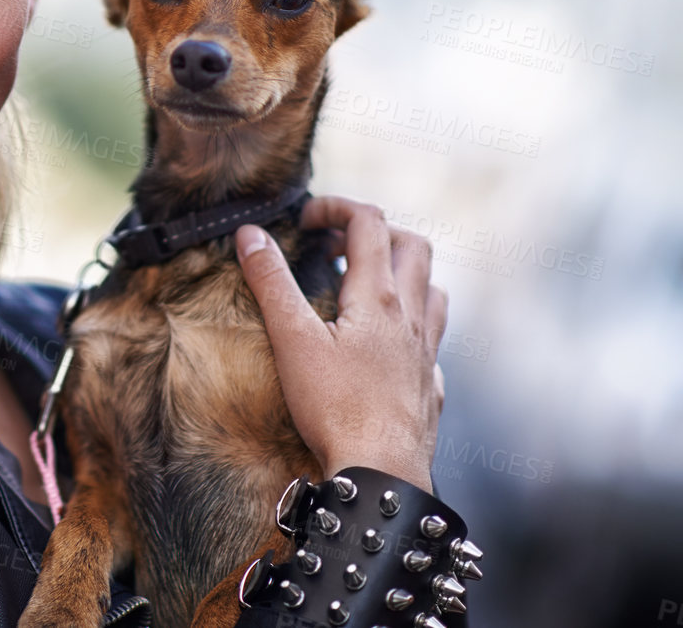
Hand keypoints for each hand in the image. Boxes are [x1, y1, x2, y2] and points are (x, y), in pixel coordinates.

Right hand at [234, 195, 446, 492]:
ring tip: (366, 286)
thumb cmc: (336, 408)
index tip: (305, 221)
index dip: (336, 208)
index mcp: (377, 297)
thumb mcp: (292, 340)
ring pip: (432, 290)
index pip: (368, 222)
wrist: (382, 474)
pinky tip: (389, 347)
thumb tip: (249, 234)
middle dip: (376, 232)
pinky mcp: (430, 387)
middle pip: (412, 245)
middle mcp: (410, 317)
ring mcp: (426, 353)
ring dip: (403, 274)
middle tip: (335, 248)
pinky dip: (412, 327)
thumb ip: (271, 283)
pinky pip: (433, 342)